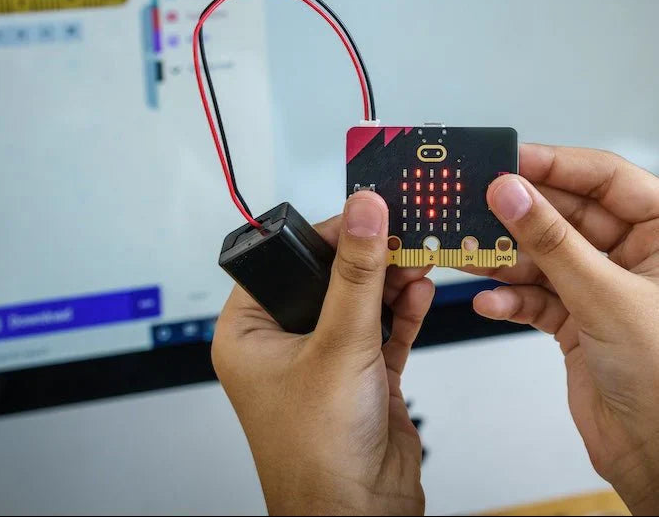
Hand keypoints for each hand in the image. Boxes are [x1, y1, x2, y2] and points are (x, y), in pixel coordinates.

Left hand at [212, 190, 433, 515]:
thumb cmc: (316, 456)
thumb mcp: (338, 347)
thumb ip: (356, 275)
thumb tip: (363, 214)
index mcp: (249, 333)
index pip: (284, 261)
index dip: (323, 234)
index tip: (361, 213)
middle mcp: (283, 342)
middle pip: (327, 278)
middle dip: (366, 258)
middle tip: (396, 232)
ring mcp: (324, 359)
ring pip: (358, 302)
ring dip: (388, 281)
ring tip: (415, 256)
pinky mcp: (361, 375)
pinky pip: (382, 329)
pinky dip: (402, 309)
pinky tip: (418, 289)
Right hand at [472, 144, 658, 515]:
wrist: (658, 461)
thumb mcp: (606, 297)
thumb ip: (552, 241)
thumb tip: (512, 192)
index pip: (605, 178)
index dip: (556, 164)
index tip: (509, 161)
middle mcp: (633, 256)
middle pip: (566, 215)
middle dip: (520, 217)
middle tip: (476, 206)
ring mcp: (602, 287)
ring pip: (544, 255)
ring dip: (505, 259)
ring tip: (472, 255)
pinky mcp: (577, 319)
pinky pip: (535, 294)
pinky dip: (511, 299)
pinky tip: (492, 304)